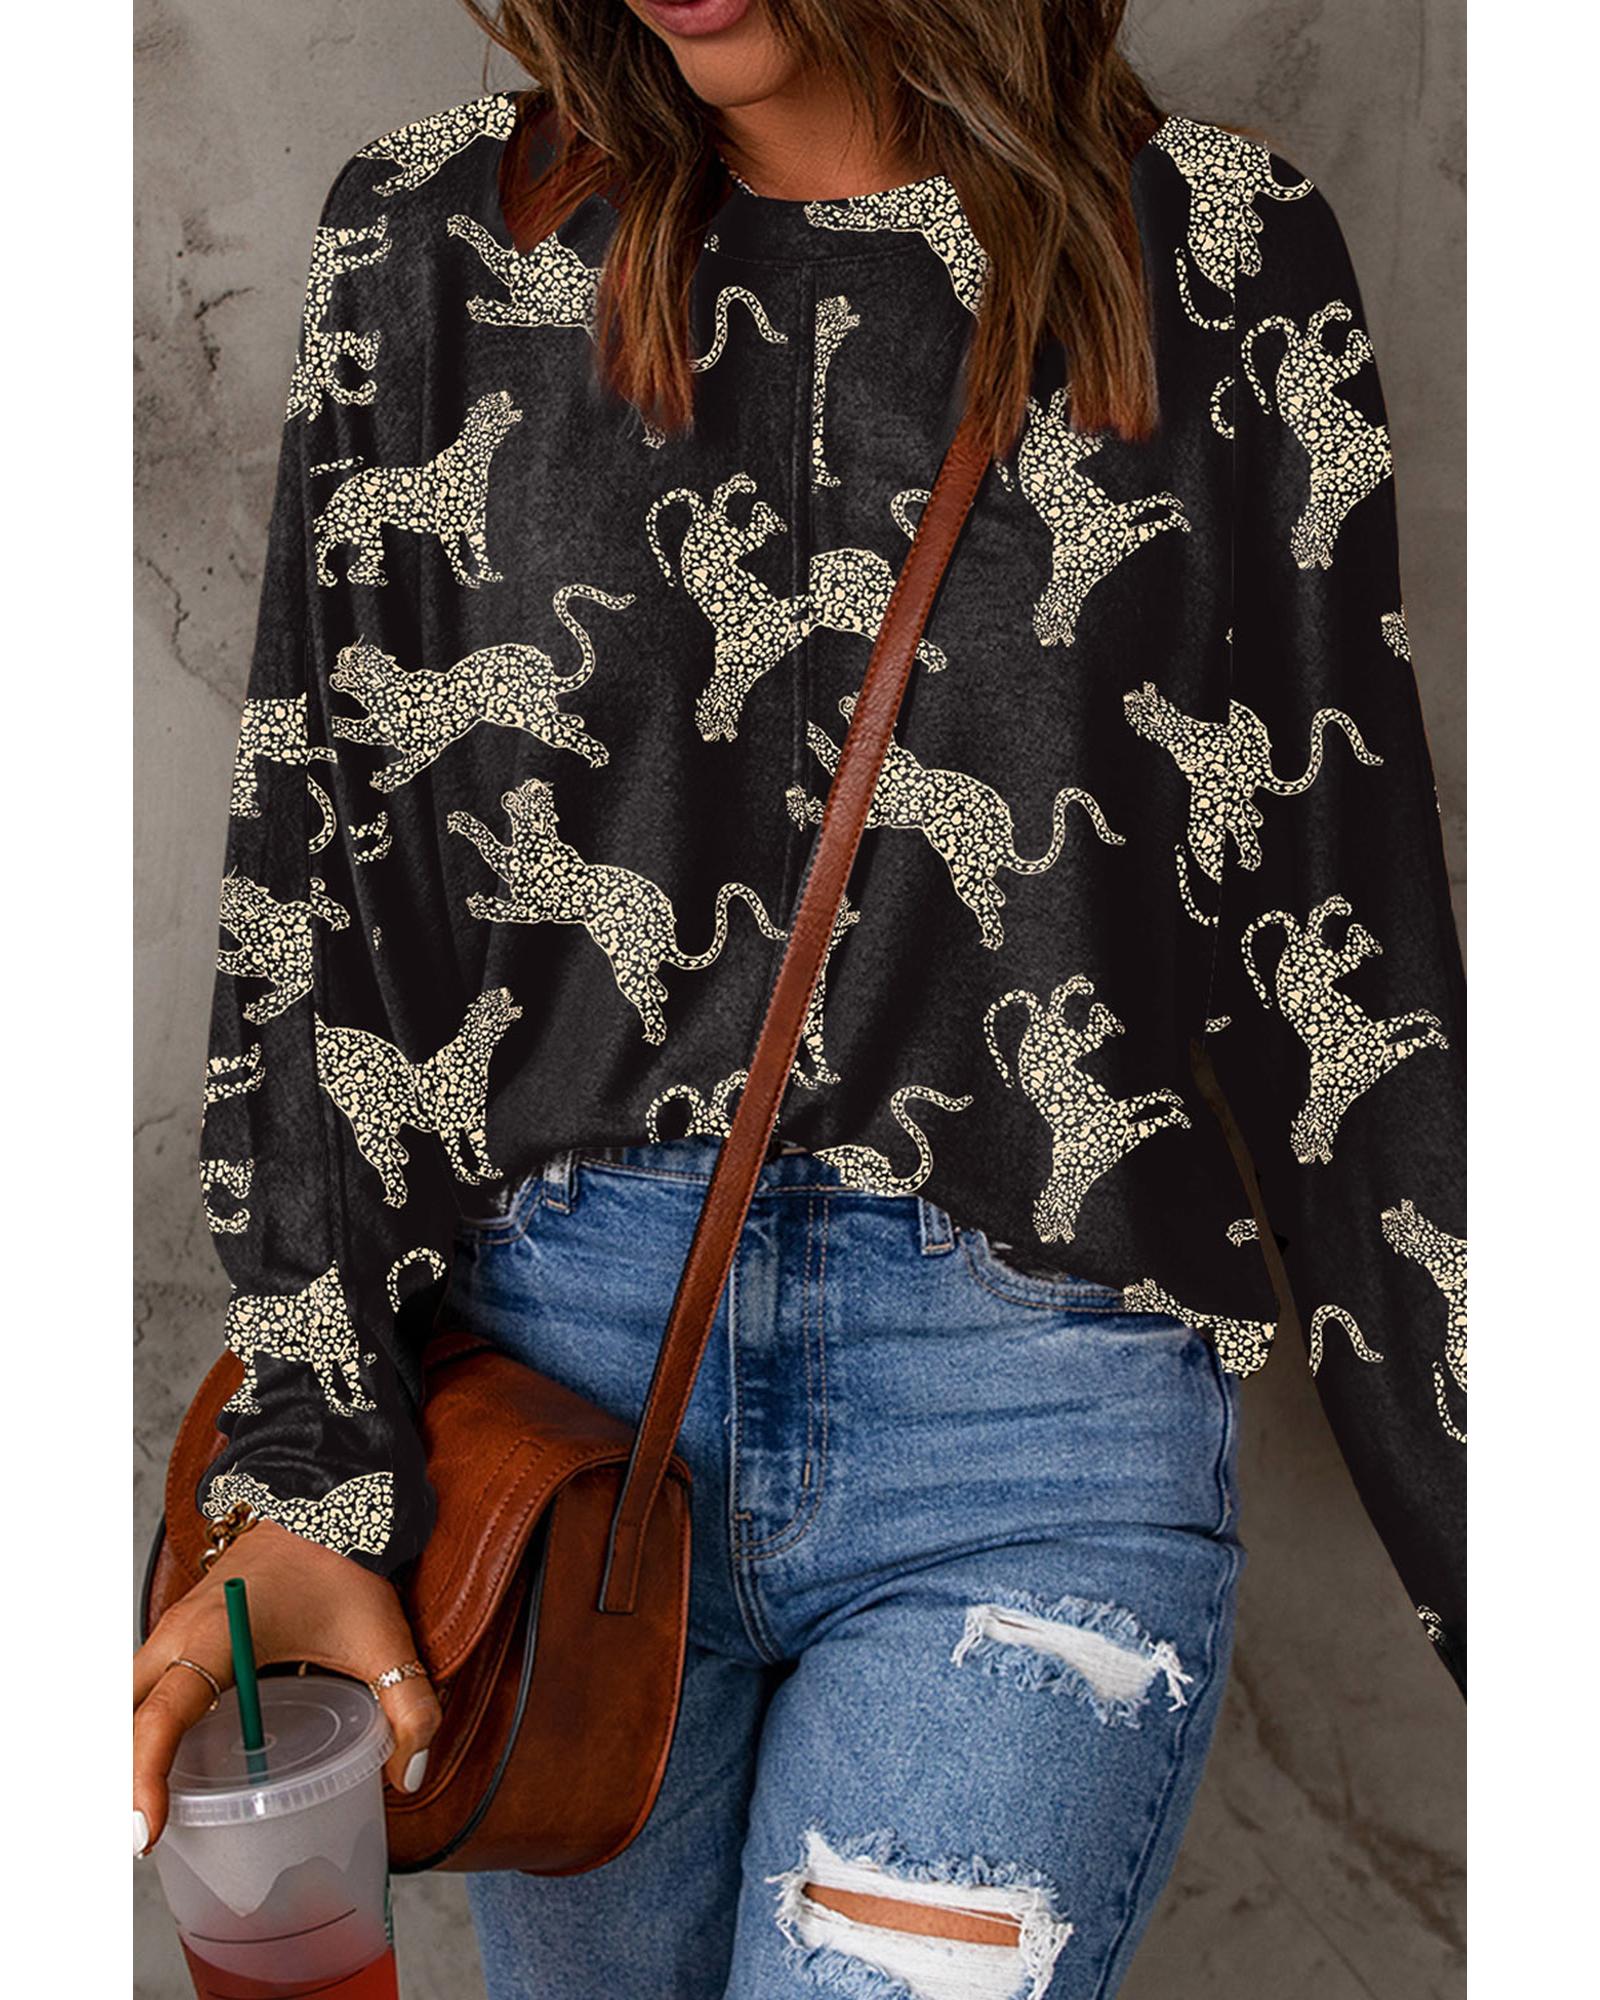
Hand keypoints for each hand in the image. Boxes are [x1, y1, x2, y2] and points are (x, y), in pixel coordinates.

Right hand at [133, 1517, 440, 1856]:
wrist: (322, 1503)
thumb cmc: (344, 1566)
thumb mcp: (384, 1638)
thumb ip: (410, 1708)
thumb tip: (409, 1776)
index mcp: (215, 1637)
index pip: (159, 1718)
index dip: (144, 1781)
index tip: (145, 1836)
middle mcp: (177, 1635)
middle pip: (121, 1720)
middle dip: (120, 1780)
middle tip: (141, 1841)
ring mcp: (171, 1632)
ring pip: (123, 1705)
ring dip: (125, 1755)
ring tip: (145, 1818)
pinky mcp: (179, 1635)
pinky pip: (140, 1690)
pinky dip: (139, 1730)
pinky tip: (157, 1771)